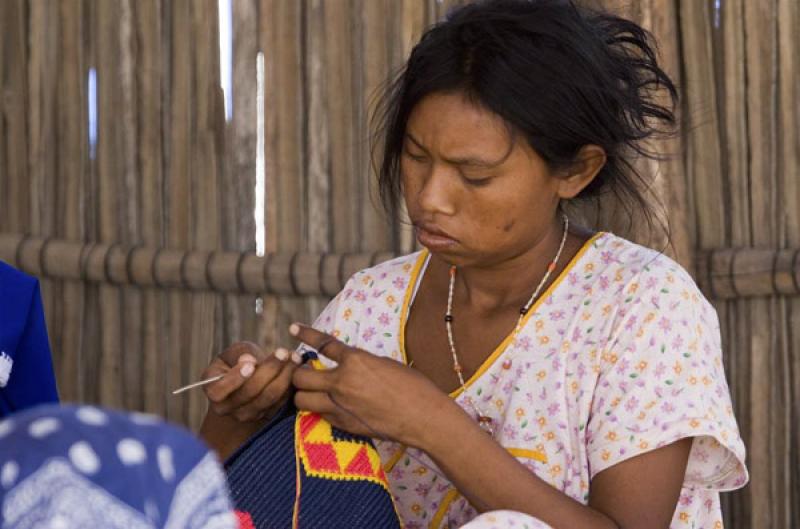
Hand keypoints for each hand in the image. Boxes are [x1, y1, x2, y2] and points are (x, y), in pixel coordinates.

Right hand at [202, 341, 298, 422]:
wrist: (248, 381)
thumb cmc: (237, 362)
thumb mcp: (233, 353)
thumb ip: (238, 354)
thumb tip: (249, 360)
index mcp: (213, 391)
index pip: (219, 391)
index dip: (235, 378)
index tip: (251, 363)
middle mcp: (227, 408)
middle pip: (250, 392)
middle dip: (269, 370)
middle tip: (283, 352)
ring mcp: (247, 415)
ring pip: (268, 397)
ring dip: (284, 375)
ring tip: (294, 357)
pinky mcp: (267, 416)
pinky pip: (281, 401)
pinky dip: (291, 383)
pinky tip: (297, 367)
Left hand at [289, 323, 453, 446]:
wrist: (423, 417)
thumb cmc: (413, 386)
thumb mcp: (384, 364)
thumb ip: (359, 363)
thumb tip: (346, 365)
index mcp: (355, 361)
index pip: (323, 344)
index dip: (306, 334)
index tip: (293, 328)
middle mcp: (342, 382)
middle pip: (300, 377)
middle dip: (298, 373)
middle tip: (303, 371)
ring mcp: (340, 406)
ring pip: (301, 400)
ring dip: (303, 394)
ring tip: (311, 391)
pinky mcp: (343, 424)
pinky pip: (319, 415)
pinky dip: (321, 410)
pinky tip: (330, 407)